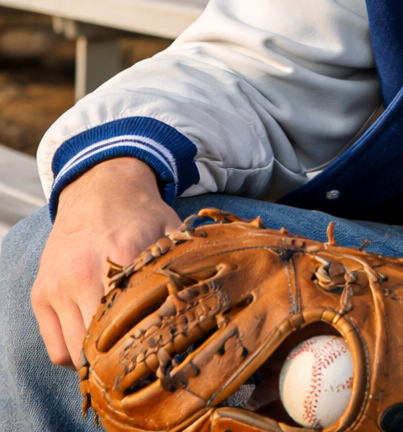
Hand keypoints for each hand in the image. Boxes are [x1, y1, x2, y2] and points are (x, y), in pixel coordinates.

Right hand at [31, 157, 180, 367]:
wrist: (100, 187)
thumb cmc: (142, 214)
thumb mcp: (172, 230)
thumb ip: (190, 261)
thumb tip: (217, 296)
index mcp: (123, 254)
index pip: (136, 320)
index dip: (152, 343)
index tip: (166, 351)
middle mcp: (83, 272)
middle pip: (101, 345)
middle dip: (124, 359)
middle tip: (144, 361)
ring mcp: (57, 285)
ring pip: (74, 353)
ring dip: (98, 361)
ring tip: (121, 356)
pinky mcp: (40, 294)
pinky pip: (54, 347)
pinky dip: (73, 356)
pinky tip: (96, 345)